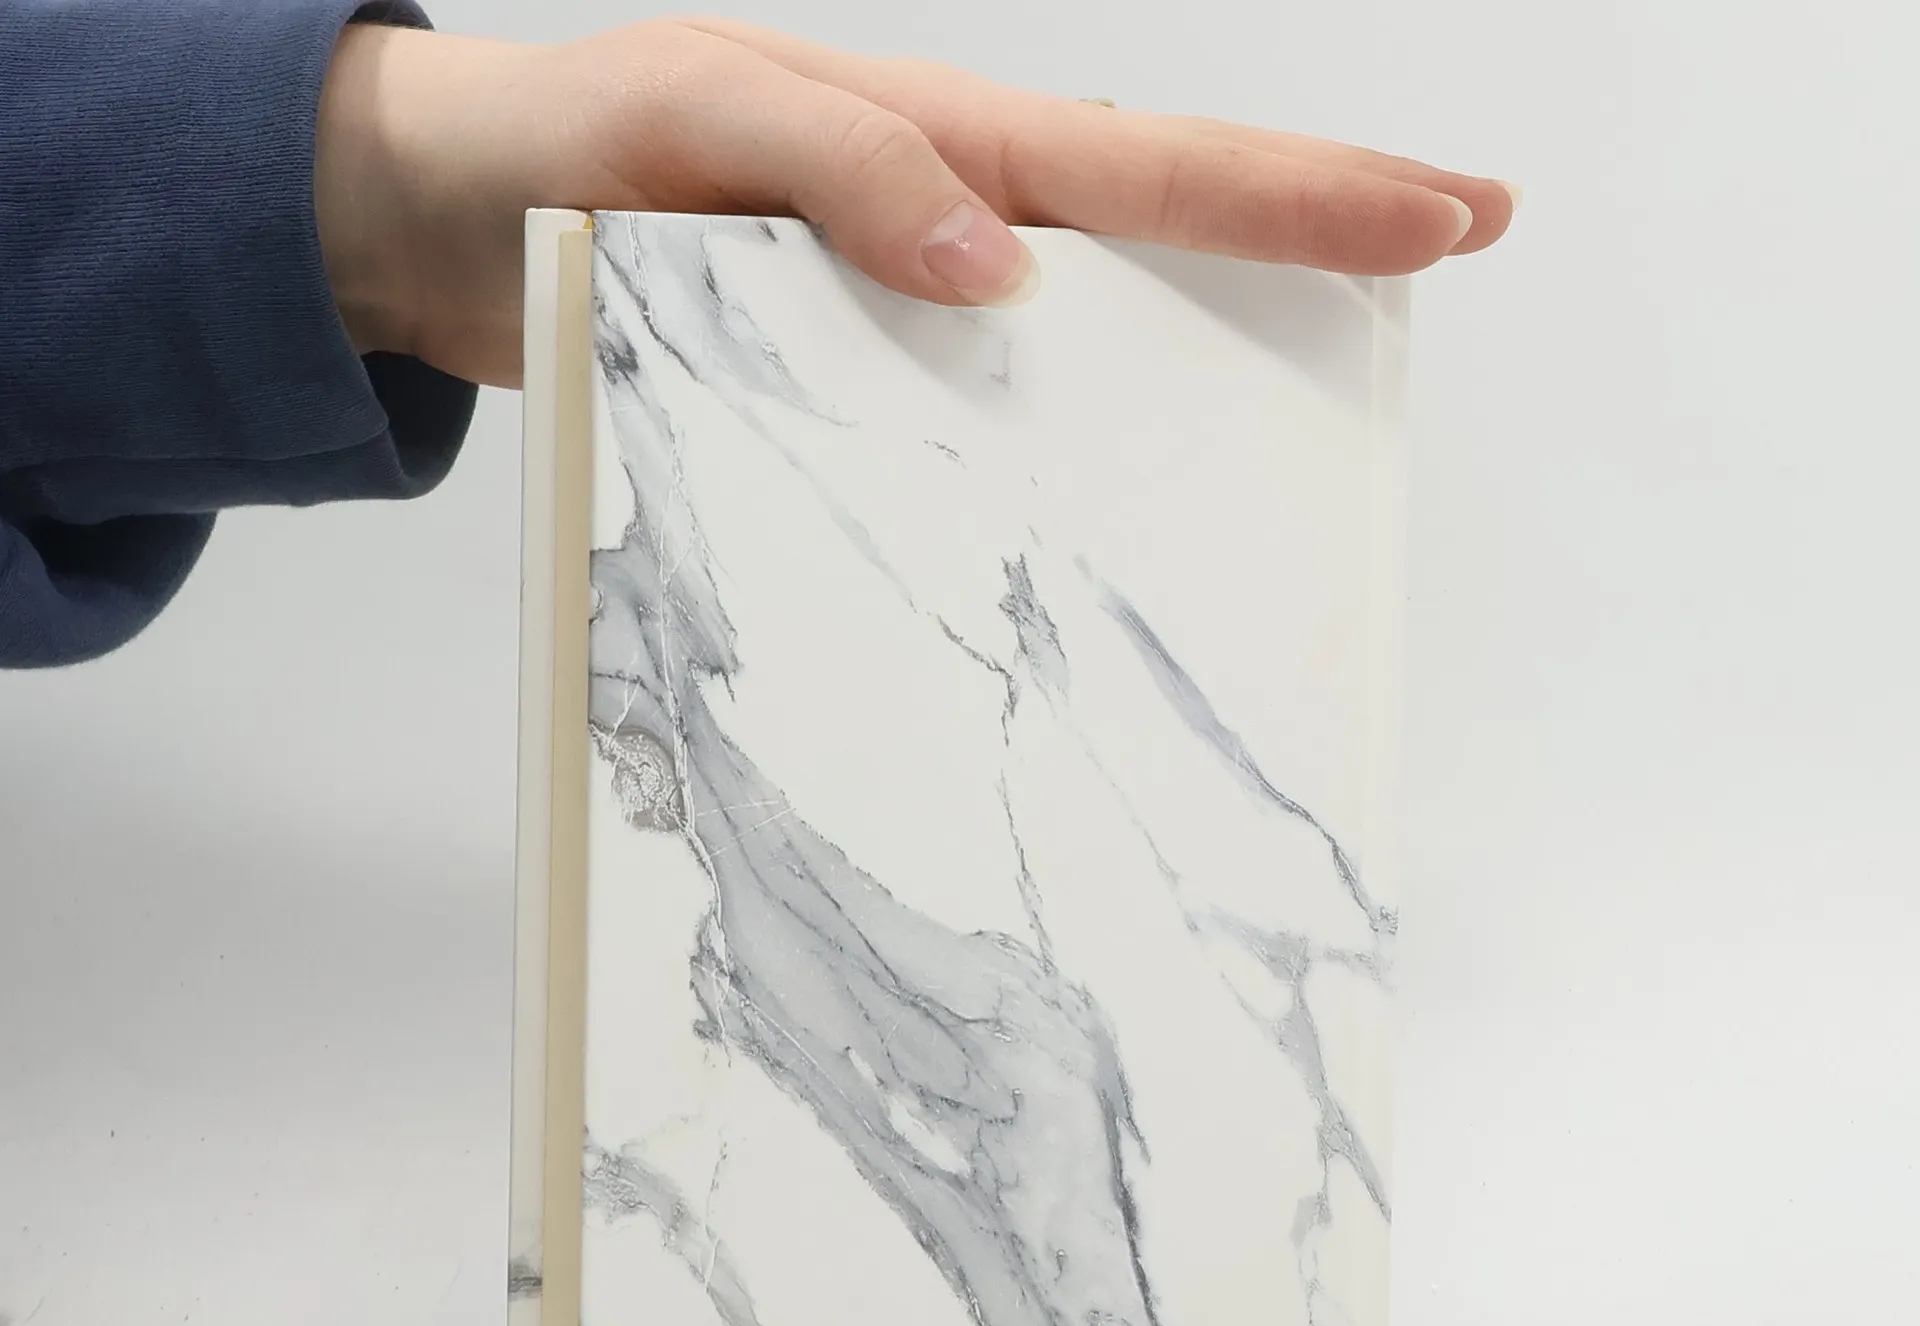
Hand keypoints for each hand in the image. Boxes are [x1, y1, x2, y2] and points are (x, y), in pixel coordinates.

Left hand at [316, 17, 1517, 388]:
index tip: (1447, 211)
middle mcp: (950, 212)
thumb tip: (1008, 267)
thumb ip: (845, 171)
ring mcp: (915, 296)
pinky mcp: (864, 371)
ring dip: (1222, 338)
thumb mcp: (691, 123)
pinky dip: (1080, 434)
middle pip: (1172, 219)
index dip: (1308, 190)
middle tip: (1462, 242)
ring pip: (1105, 315)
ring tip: (1332, 378)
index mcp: (939, 135)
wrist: (443, 231)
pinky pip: (999, 404)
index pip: (1158, 163)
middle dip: (1323, 227)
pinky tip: (1123, 489)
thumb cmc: (555, 154)